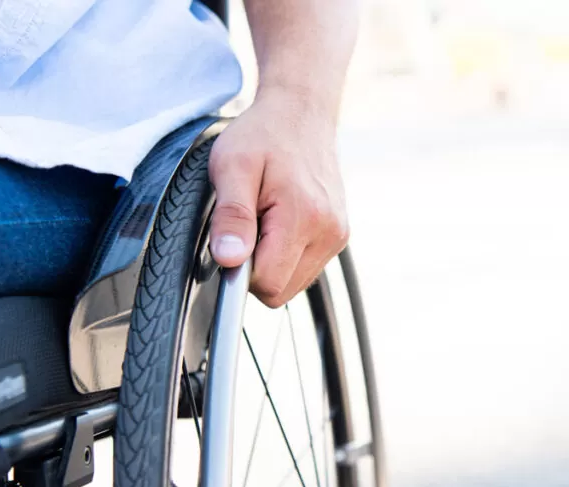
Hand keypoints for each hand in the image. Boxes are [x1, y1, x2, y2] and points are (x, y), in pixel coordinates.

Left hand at [207, 89, 348, 307]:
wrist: (301, 113)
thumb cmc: (263, 135)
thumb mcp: (232, 167)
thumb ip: (231, 216)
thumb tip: (230, 260)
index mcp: (304, 217)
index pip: (267, 283)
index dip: (240, 269)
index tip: (233, 236)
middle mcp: (329, 232)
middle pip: (280, 291)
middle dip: (256, 268)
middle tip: (248, 224)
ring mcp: (337, 236)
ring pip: (292, 284)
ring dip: (272, 262)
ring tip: (265, 219)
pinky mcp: (338, 236)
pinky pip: (304, 269)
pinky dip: (286, 255)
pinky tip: (280, 222)